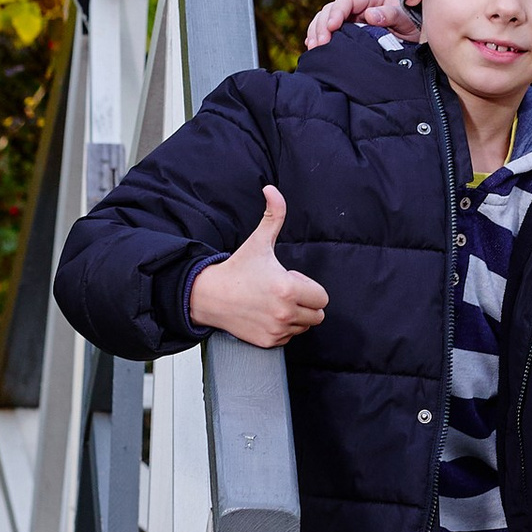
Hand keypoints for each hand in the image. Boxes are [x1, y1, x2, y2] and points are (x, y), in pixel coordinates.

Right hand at [188, 188, 328, 349]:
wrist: (209, 296)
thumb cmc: (236, 269)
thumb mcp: (258, 242)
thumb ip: (273, 215)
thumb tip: (272, 189)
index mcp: (288, 288)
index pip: (322, 297)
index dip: (307, 287)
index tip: (287, 279)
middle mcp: (285, 312)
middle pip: (317, 314)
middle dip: (306, 303)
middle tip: (282, 292)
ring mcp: (277, 329)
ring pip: (303, 327)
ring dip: (295, 316)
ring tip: (272, 302)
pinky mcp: (268, 342)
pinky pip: (289, 338)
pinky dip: (281, 328)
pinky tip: (264, 314)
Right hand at [305, 0, 410, 50]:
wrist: (415, 35)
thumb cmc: (412, 22)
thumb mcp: (406, 18)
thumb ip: (390, 14)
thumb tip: (369, 15)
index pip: (346, 0)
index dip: (336, 12)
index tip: (332, 27)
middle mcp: (356, 6)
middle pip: (330, 10)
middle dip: (322, 25)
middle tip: (320, 43)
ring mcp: (349, 18)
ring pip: (324, 20)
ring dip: (316, 32)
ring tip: (314, 48)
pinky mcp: (346, 31)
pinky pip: (327, 32)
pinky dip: (318, 37)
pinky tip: (313, 48)